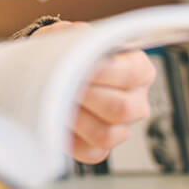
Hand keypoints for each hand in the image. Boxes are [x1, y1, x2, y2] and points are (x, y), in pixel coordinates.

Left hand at [34, 21, 155, 163]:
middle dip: (87, 97)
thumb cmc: (67, 52)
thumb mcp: (71, 36)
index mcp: (139, 69)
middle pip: (121, 109)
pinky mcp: (101, 148)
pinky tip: (58, 121)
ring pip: (106, 134)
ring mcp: (121, 128)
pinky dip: (71, 139)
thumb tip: (79, 42)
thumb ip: (77, 37)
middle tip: (62, 86)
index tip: (81, 67)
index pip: (131, 74)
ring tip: (56, 102)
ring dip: (76, 118)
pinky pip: (91, 152)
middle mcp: (136, 101)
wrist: (49, 71)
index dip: (104, 73)